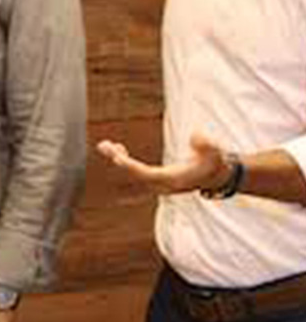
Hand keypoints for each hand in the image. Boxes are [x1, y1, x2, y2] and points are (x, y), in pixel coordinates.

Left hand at [96, 133, 231, 193]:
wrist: (218, 175)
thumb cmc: (214, 162)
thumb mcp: (215, 152)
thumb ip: (207, 145)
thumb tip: (195, 136)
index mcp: (174, 179)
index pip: (147, 175)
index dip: (131, 167)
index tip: (116, 157)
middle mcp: (163, 184)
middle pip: (135, 175)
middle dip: (119, 160)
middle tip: (103, 145)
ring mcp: (159, 183)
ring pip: (133, 174)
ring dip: (119, 159)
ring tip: (105, 144)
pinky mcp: (157, 179)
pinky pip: (136, 172)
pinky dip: (125, 161)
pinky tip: (118, 147)